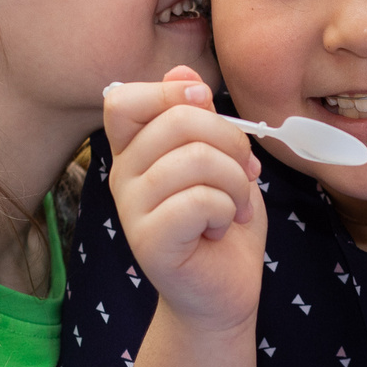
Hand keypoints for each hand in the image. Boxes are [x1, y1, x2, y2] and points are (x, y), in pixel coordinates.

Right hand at [103, 65, 265, 333]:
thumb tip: (183, 73)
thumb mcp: (220, 160)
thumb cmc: (222, 224)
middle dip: (230, 141)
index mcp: (133, 151)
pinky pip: (198, 200)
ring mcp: (131, 210)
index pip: (123, 99)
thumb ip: (200, 119)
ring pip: (195, 158)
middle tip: (244, 174)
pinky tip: (221, 229)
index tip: (206, 108)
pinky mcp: (149, 241)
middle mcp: (122, 176)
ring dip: (235, 182)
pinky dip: (226, 210)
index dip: (169, 93)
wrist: (223, 292)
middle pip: (176, 120)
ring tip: (236, 207)